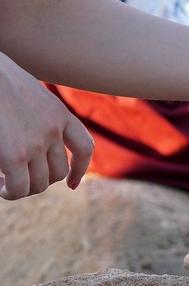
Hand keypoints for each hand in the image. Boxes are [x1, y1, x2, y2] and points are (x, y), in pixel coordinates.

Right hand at [0, 53, 93, 199]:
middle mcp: (53, 128)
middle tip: (15, 180)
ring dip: (21, 189)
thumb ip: (35, 115)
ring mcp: (36, 142)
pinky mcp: (15, 155)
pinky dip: (9, 192)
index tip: (70, 184)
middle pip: (57, 172)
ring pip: (39, 184)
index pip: (84, 147)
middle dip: (38, 181)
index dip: (79, 169)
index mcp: (59, 113)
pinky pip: (19, 187)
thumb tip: (30, 138)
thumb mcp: (25, 93)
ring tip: (4, 184)